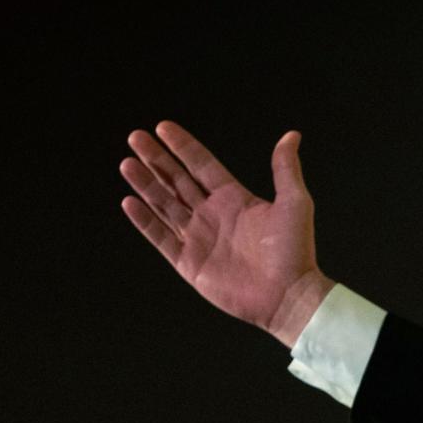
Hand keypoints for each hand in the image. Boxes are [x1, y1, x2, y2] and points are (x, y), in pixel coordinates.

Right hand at [119, 121, 334, 346]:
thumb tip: (292, 135)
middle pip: (177, 181)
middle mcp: (213, 215)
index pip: (201, 165)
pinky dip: (145, 221)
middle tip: (136, 137)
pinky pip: (161, 238)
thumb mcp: (294, 202)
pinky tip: (129, 202)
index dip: (183, 147)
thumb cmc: (295, 251)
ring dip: (145, 184)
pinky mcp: (190, 264)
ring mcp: (199, 239)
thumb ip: (285, 168)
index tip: (162, 127)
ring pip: (164, 205)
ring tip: (127, 163)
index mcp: (234, 198)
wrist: (288, 295)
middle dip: (156, 160)